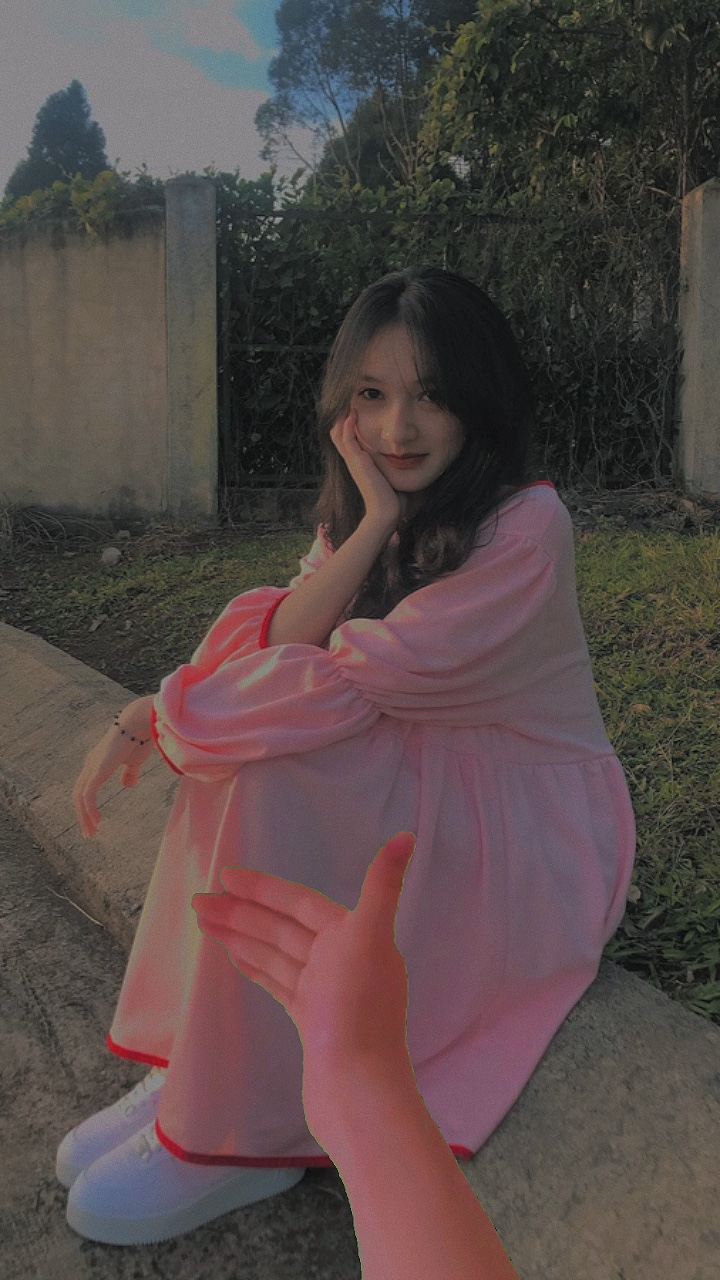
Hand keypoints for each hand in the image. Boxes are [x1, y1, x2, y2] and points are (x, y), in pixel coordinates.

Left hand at [72, 696, 156, 837]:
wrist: (140, 723)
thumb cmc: (140, 738)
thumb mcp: (134, 762)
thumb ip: (129, 773)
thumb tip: (127, 786)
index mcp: (97, 763)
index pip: (85, 788)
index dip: (87, 806)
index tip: (94, 822)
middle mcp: (90, 764)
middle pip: (78, 795)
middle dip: (82, 815)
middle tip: (89, 833)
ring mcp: (92, 766)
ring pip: (80, 797)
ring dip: (84, 816)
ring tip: (92, 831)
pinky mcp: (97, 770)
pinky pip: (88, 794)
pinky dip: (90, 809)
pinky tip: (97, 821)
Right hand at [192, 830, 416, 1153]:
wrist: (356, 1090)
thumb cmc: (358, 1012)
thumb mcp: (370, 938)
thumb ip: (383, 885)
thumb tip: (408, 836)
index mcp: (355, 936)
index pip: (300, 902)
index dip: (263, 888)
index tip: (225, 875)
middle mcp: (342, 959)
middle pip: (283, 927)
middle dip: (241, 912)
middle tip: (196, 902)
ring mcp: (325, 991)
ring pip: (276, 953)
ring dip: (241, 935)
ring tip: (203, 921)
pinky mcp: (311, 1021)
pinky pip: (278, 981)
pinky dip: (256, 965)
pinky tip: (233, 954)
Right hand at [330, 408, 408, 526]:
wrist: (386, 512)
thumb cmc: (392, 498)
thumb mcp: (392, 476)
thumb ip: (396, 466)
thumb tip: (410, 460)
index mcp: (359, 463)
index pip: (347, 439)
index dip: (347, 424)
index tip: (356, 409)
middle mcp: (352, 460)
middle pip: (338, 433)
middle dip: (341, 417)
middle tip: (349, 401)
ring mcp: (352, 460)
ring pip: (338, 433)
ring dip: (342, 417)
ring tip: (348, 403)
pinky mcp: (356, 461)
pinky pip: (346, 439)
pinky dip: (347, 425)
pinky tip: (352, 413)